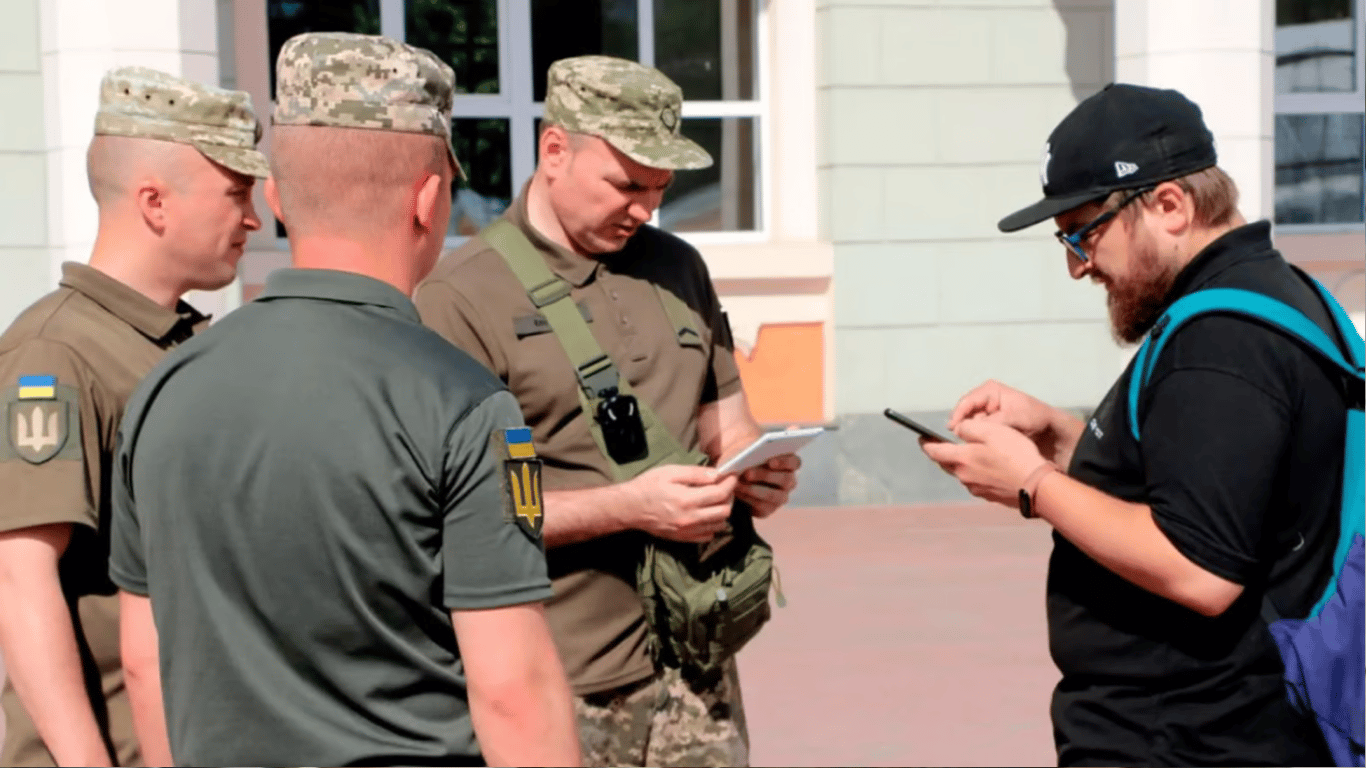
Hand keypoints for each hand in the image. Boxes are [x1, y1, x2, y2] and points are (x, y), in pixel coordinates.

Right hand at [626, 464, 737, 542]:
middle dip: (729, 497)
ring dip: (722, 511)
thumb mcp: (670, 472)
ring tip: (716, 499)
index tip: (732, 475)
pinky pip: (708, 535)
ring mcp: (687, 531)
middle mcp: (690, 518)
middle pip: (724, 511)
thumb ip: (695, 474)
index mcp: (687, 500)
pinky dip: (713, 525)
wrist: (629, 508)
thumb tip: (717, 474)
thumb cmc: (647, 486)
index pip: (720, 493)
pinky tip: (706, 513)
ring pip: (719, 525)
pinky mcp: (683, 538)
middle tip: (725, 486)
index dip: (730, 483)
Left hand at [735, 454, 800, 518]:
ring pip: (773, 495)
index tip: (770, 462)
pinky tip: (737, 492)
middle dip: (765, 476)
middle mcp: (789, 481)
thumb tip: (747, 451)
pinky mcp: (769, 509)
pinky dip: (748, 499)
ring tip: (738, 484)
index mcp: (789, 463)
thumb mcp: (748, 451)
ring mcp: (781, 496)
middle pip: (784, 479)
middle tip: (747, 473)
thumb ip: (751, 449)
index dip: (784, 462)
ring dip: (754, 489)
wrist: (736, 478)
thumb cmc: (746, 459)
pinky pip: (762, 506)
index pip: (794, 462)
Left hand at [920, 417, 1049, 508]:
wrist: (1037, 485)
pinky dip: (976, 472)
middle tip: (942, 444)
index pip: (934, 452)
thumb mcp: (992, 431)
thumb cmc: (1016, 455)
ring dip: (961, 463)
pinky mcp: (989, 495)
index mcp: (962, 460)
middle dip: (942, 453)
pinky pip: (976, 481)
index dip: (926, 443)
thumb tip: (957, 430)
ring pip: (962, 472)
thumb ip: (969, 428)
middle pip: (946, 463)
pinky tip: (988, 466)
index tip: (921, 438)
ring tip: (969, 452)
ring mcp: (976, 488)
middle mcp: (964, 477)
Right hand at [948, 379, 1054, 438]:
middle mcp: (984, 397)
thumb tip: (971, 428)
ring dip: (970, 432)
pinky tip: (978, 444)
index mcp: (990, 390)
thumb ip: (992, 422)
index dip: (958, 416)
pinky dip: (975, 436)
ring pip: (968, 422)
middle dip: (963, 426)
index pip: (966, 402)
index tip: (953, 430)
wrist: (1047, 426)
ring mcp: (984, 409)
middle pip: (964, 412)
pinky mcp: (986, 421)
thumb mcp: (1014, 418)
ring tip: (973, 443)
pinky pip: (975, 429)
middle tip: (962, 441)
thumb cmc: (1035, 417)